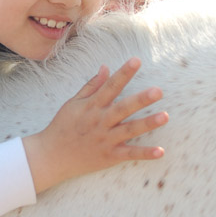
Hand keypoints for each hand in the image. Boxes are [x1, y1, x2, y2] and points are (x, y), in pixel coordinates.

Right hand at [22, 57, 167, 193]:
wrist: (51, 156)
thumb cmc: (63, 126)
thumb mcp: (73, 103)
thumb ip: (92, 86)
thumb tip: (106, 67)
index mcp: (92, 106)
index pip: (110, 86)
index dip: (123, 73)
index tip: (136, 60)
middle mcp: (100, 121)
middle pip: (123, 108)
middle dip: (141, 99)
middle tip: (158, 91)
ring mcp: (105, 139)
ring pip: (130, 130)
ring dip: (147, 124)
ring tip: (165, 116)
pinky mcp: (109, 156)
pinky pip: (129, 154)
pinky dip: (144, 154)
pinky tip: (160, 151)